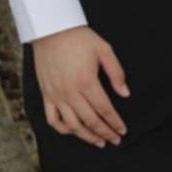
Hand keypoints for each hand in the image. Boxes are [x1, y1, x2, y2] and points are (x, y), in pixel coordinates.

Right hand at [32, 26, 128, 147]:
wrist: (50, 29)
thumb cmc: (79, 38)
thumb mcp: (104, 50)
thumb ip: (116, 73)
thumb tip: (125, 94)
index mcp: (86, 81)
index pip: (104, 109)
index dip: (115, 122)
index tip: (123, 131)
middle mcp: (70, 92)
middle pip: (90, 121)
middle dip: (105, 133)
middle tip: (115, 140)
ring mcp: (56, 95)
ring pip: (72, 125)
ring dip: (86, 136)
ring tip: (99, 142)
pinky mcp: (46, 95)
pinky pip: (52, 119)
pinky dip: (63, 129)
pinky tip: (74, 131)